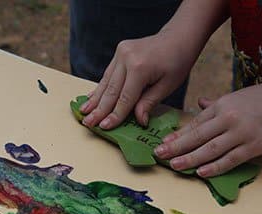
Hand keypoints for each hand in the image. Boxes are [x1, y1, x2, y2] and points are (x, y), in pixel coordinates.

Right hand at [80, 31, 197, 128]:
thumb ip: (149, 103)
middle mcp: (126, 58)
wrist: (178, 37)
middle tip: (88, 123)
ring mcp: (121, 52)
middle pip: (111, 90)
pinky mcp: (120, 51)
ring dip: (95, 99)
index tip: (104, 127)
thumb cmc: (177, 62)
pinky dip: (100, 86)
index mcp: (140, 68)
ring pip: (106, 81)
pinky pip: (108, 73)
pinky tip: (91, 97)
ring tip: (83, 112)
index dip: (114, 115)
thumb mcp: (168, 86)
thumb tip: (139, 121)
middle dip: (99, 110)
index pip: (125, 98)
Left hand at [154, 81, 261, 176]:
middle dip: (176, 146)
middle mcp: (228, 118)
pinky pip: (230, 159)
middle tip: (159, 155)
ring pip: (210, 149)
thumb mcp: (237, 96)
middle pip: (197, 136)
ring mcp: (241, 133)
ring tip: (174, 165)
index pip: (195, 123)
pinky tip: (201, 172)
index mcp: (222, 105)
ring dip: (190, 158)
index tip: (163, 143)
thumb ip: (217, 103)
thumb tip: (200, 103)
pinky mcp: (253, 146)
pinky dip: (215, 167)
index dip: (178, 135)